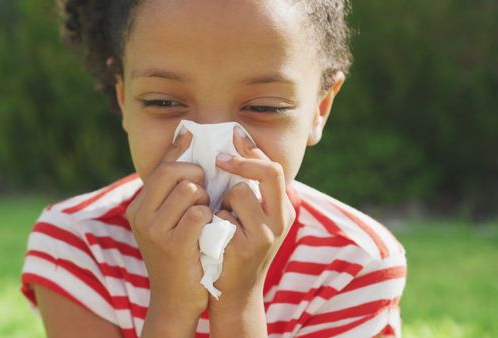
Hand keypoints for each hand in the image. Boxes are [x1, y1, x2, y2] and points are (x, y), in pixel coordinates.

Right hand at [124, 129, 210, 319]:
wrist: (176, 299)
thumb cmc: (179, 253)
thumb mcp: (166, 220)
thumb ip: (172, 187)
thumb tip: (185, 137)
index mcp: (138, 207)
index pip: (161, 167)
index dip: (182, 152)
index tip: (194, 136)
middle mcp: (140, 216)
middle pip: (174, 171)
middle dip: (197, 176)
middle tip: (206, 192)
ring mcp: (154, 231)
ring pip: (190, 190)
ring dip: (206, 200)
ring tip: (206, 216)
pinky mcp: (173, 245)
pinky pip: (200, 213)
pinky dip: (211, 218)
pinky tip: (210, 231)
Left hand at [212, 126, 296, 303]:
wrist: (234, 295)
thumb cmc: (237, 250)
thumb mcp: (253, 221)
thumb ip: (252, 193)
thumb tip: (237, 150)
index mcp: (283, 210)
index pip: (274, 167)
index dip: (252, 149)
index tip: (233, 135)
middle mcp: (280, 220)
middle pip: (270, 171)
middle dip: (242, 161)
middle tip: (219, 158)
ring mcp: (265, 234)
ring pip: (240, 191)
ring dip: (223, 200)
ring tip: (221, 219)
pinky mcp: (245, 247)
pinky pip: (223, 215)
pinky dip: (214, 220)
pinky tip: (215, 236)